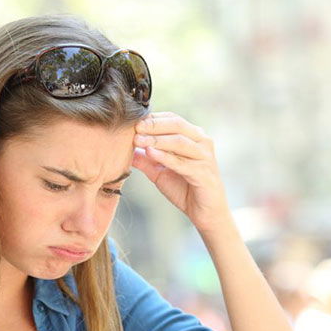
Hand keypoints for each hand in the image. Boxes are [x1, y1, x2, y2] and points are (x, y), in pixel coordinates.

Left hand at [132, 112, 231, 233]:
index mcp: (193, 137)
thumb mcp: (159, 172)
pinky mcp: (204, 173)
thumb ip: (145, 160)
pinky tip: (150, 153)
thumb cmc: (184, 188)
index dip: (153, 118)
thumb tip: (126, 150)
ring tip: (138, 140)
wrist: (204, 212)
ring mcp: (204, 157)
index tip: (134, 121)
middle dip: (154, 125)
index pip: (172, 119)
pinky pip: (182, 163)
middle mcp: (202, 142)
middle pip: (177, 125)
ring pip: (179, 141)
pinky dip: (165, 157)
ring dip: (157, 140)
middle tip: (136, 126)